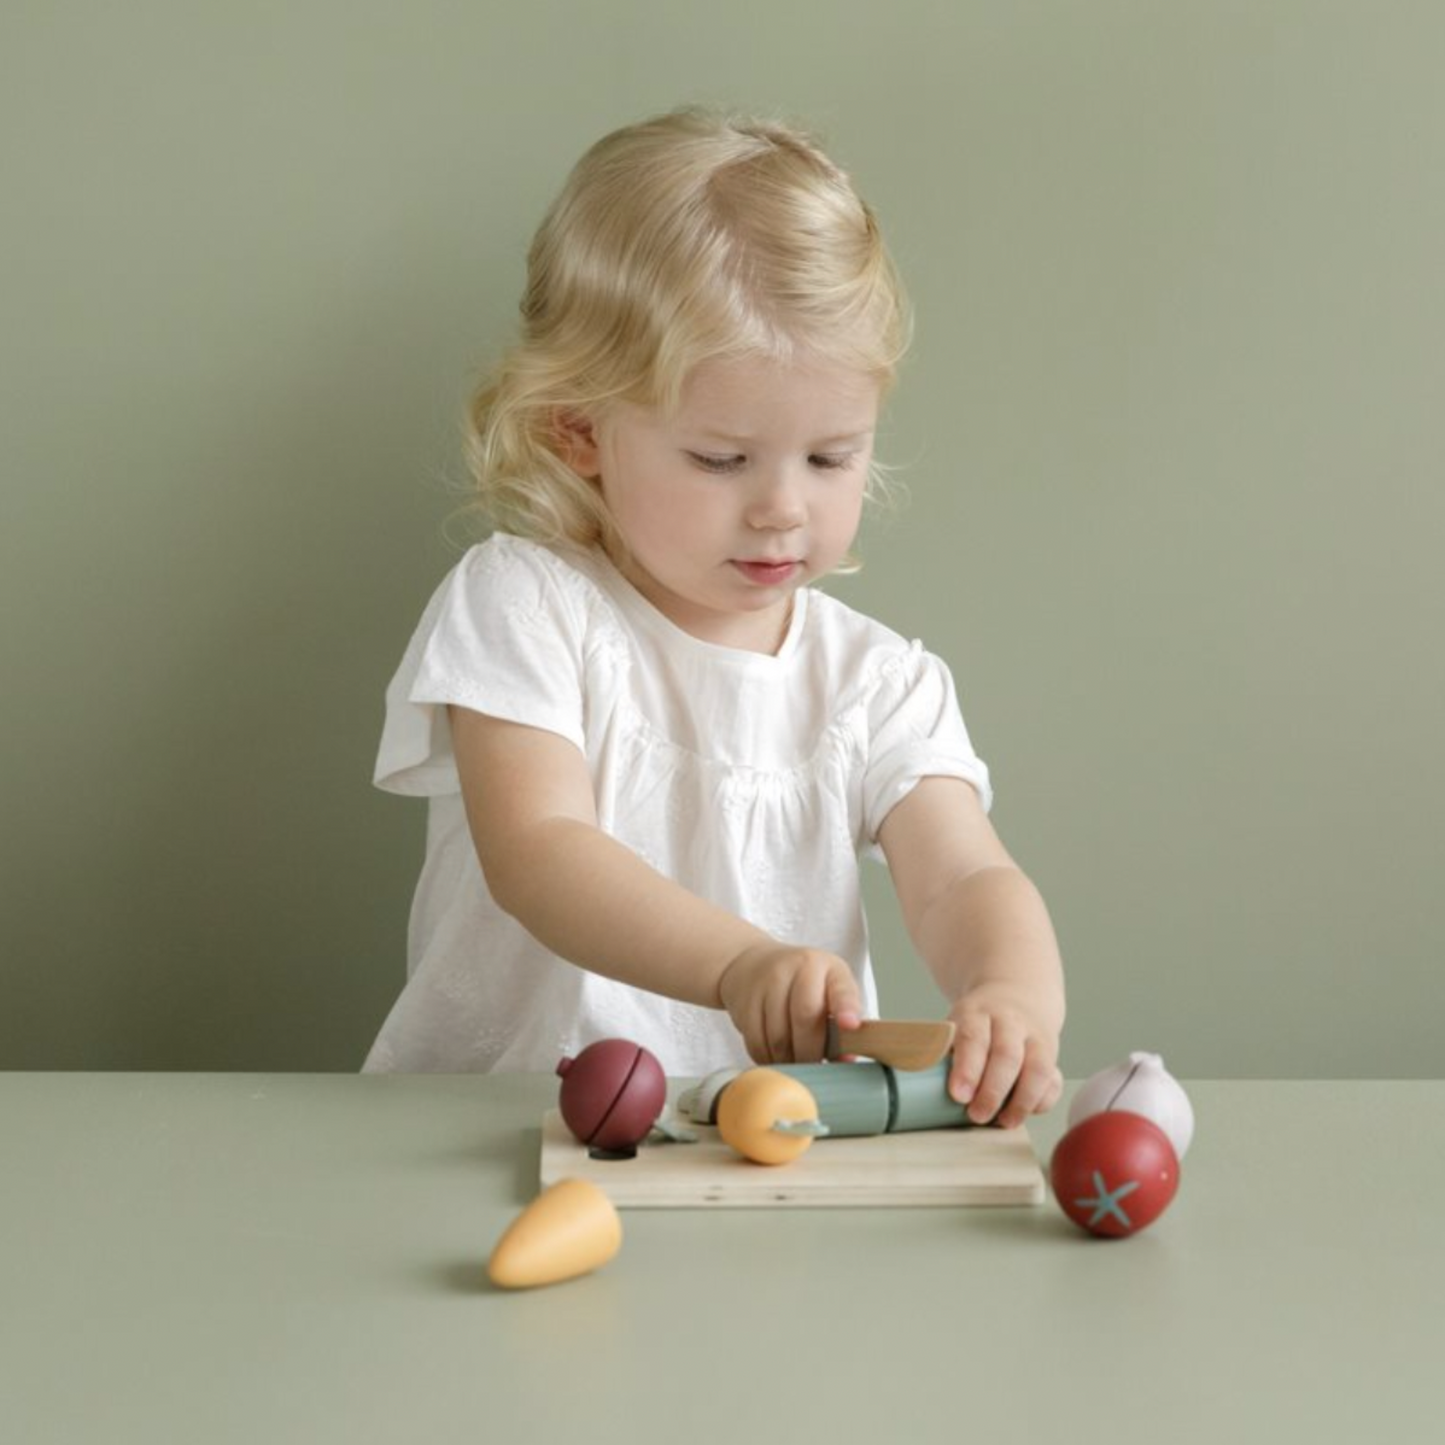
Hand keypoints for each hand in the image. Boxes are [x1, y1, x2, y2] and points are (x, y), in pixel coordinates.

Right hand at [717, 943, 862, 1064]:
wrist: (752, 963)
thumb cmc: (801, 983)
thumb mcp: (828, 987)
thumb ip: (842, 1019)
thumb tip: (845, 1059)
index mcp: (828, 967)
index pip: (840, 988)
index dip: (846, 1007)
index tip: (850, 1025)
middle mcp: (798, 968)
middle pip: (805, 1017)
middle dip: (811, 1051)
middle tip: (815, 1065)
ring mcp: (768, 982)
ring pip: (778, 1036)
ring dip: (788, 1059)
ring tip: (796, 1063)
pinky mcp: (745, 1001)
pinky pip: (756, 1042)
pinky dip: (767, 1058)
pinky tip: (776, 1057)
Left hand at [946, 980, 1062, 1128]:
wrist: (1015, 995)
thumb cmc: (976, 1024)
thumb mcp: (954, 1025)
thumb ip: (942, 1052)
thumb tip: (922, 1092)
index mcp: (977, 1012)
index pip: (973, 1037)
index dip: (967, 1068)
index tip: (958, 1095)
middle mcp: (1010, 1021)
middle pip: (1007, 1055)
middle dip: (993, 1090)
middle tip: (977, 1115)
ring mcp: (1035, 1037)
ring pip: (1038, 1068)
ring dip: (1022, 1100)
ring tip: (1004, 1121)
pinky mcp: (1052, 1054)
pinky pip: (1054, 1079)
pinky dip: (1043, 1099)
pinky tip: (1027, 1111)